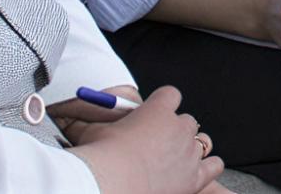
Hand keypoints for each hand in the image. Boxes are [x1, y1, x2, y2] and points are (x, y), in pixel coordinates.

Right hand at [69, 85, 223, 193]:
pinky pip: (214, 165)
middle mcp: (180, 128)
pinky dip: (207, 167)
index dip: (162, 104)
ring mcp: (190, 152)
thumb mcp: (89, 134)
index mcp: (158, 110)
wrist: (109, 186)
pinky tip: (195, 172)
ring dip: (190, 148)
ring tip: (173, 160)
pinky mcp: (195, 177)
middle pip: (187, 121)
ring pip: (202, 141)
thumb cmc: (98, 158)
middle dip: (174, 131)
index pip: (170, 95)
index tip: (152, 115)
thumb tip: (67, 115)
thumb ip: (86, 122)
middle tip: (156, 146)